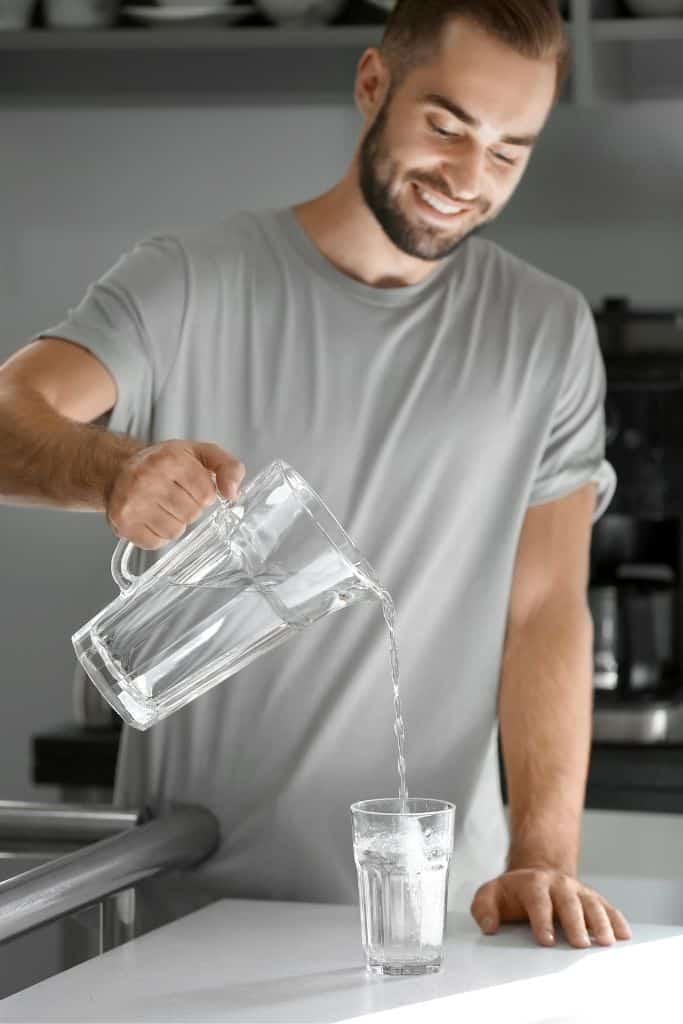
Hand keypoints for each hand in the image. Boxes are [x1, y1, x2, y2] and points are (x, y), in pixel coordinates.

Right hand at [105, 439, 245, 549]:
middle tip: (174, 495)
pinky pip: (156, 543)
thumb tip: (232, 494)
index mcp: (170, 458)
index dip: (203, 494)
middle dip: (189, 508)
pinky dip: (158, 535)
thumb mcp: (201, 454)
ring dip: (174, 523)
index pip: (206, 494)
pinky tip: (151, 518)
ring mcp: (132, 502)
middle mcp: (147, 478)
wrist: (121, 469)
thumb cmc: (165, 463)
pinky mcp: (123, 523)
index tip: (190, 485)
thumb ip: (228, 467)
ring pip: (175, 531)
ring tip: (162, 506)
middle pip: (191, 514)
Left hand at [470, 868, 631, 948]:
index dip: (542, 920)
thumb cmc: (512, 894)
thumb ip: (483, 908)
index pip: (538, 901)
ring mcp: (577, 891)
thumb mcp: (490, 895)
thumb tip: (489, 926)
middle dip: (575, 923)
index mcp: (533, 884)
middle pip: (569, 903)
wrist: (535, 876)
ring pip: (592, 904)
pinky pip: (607, 907)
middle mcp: (558, 885)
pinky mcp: (592, 899)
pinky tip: (624, 934)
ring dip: (601, 922)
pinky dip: (617, 920)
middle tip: (580, 944)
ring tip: (606, 942)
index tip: (545, 940)